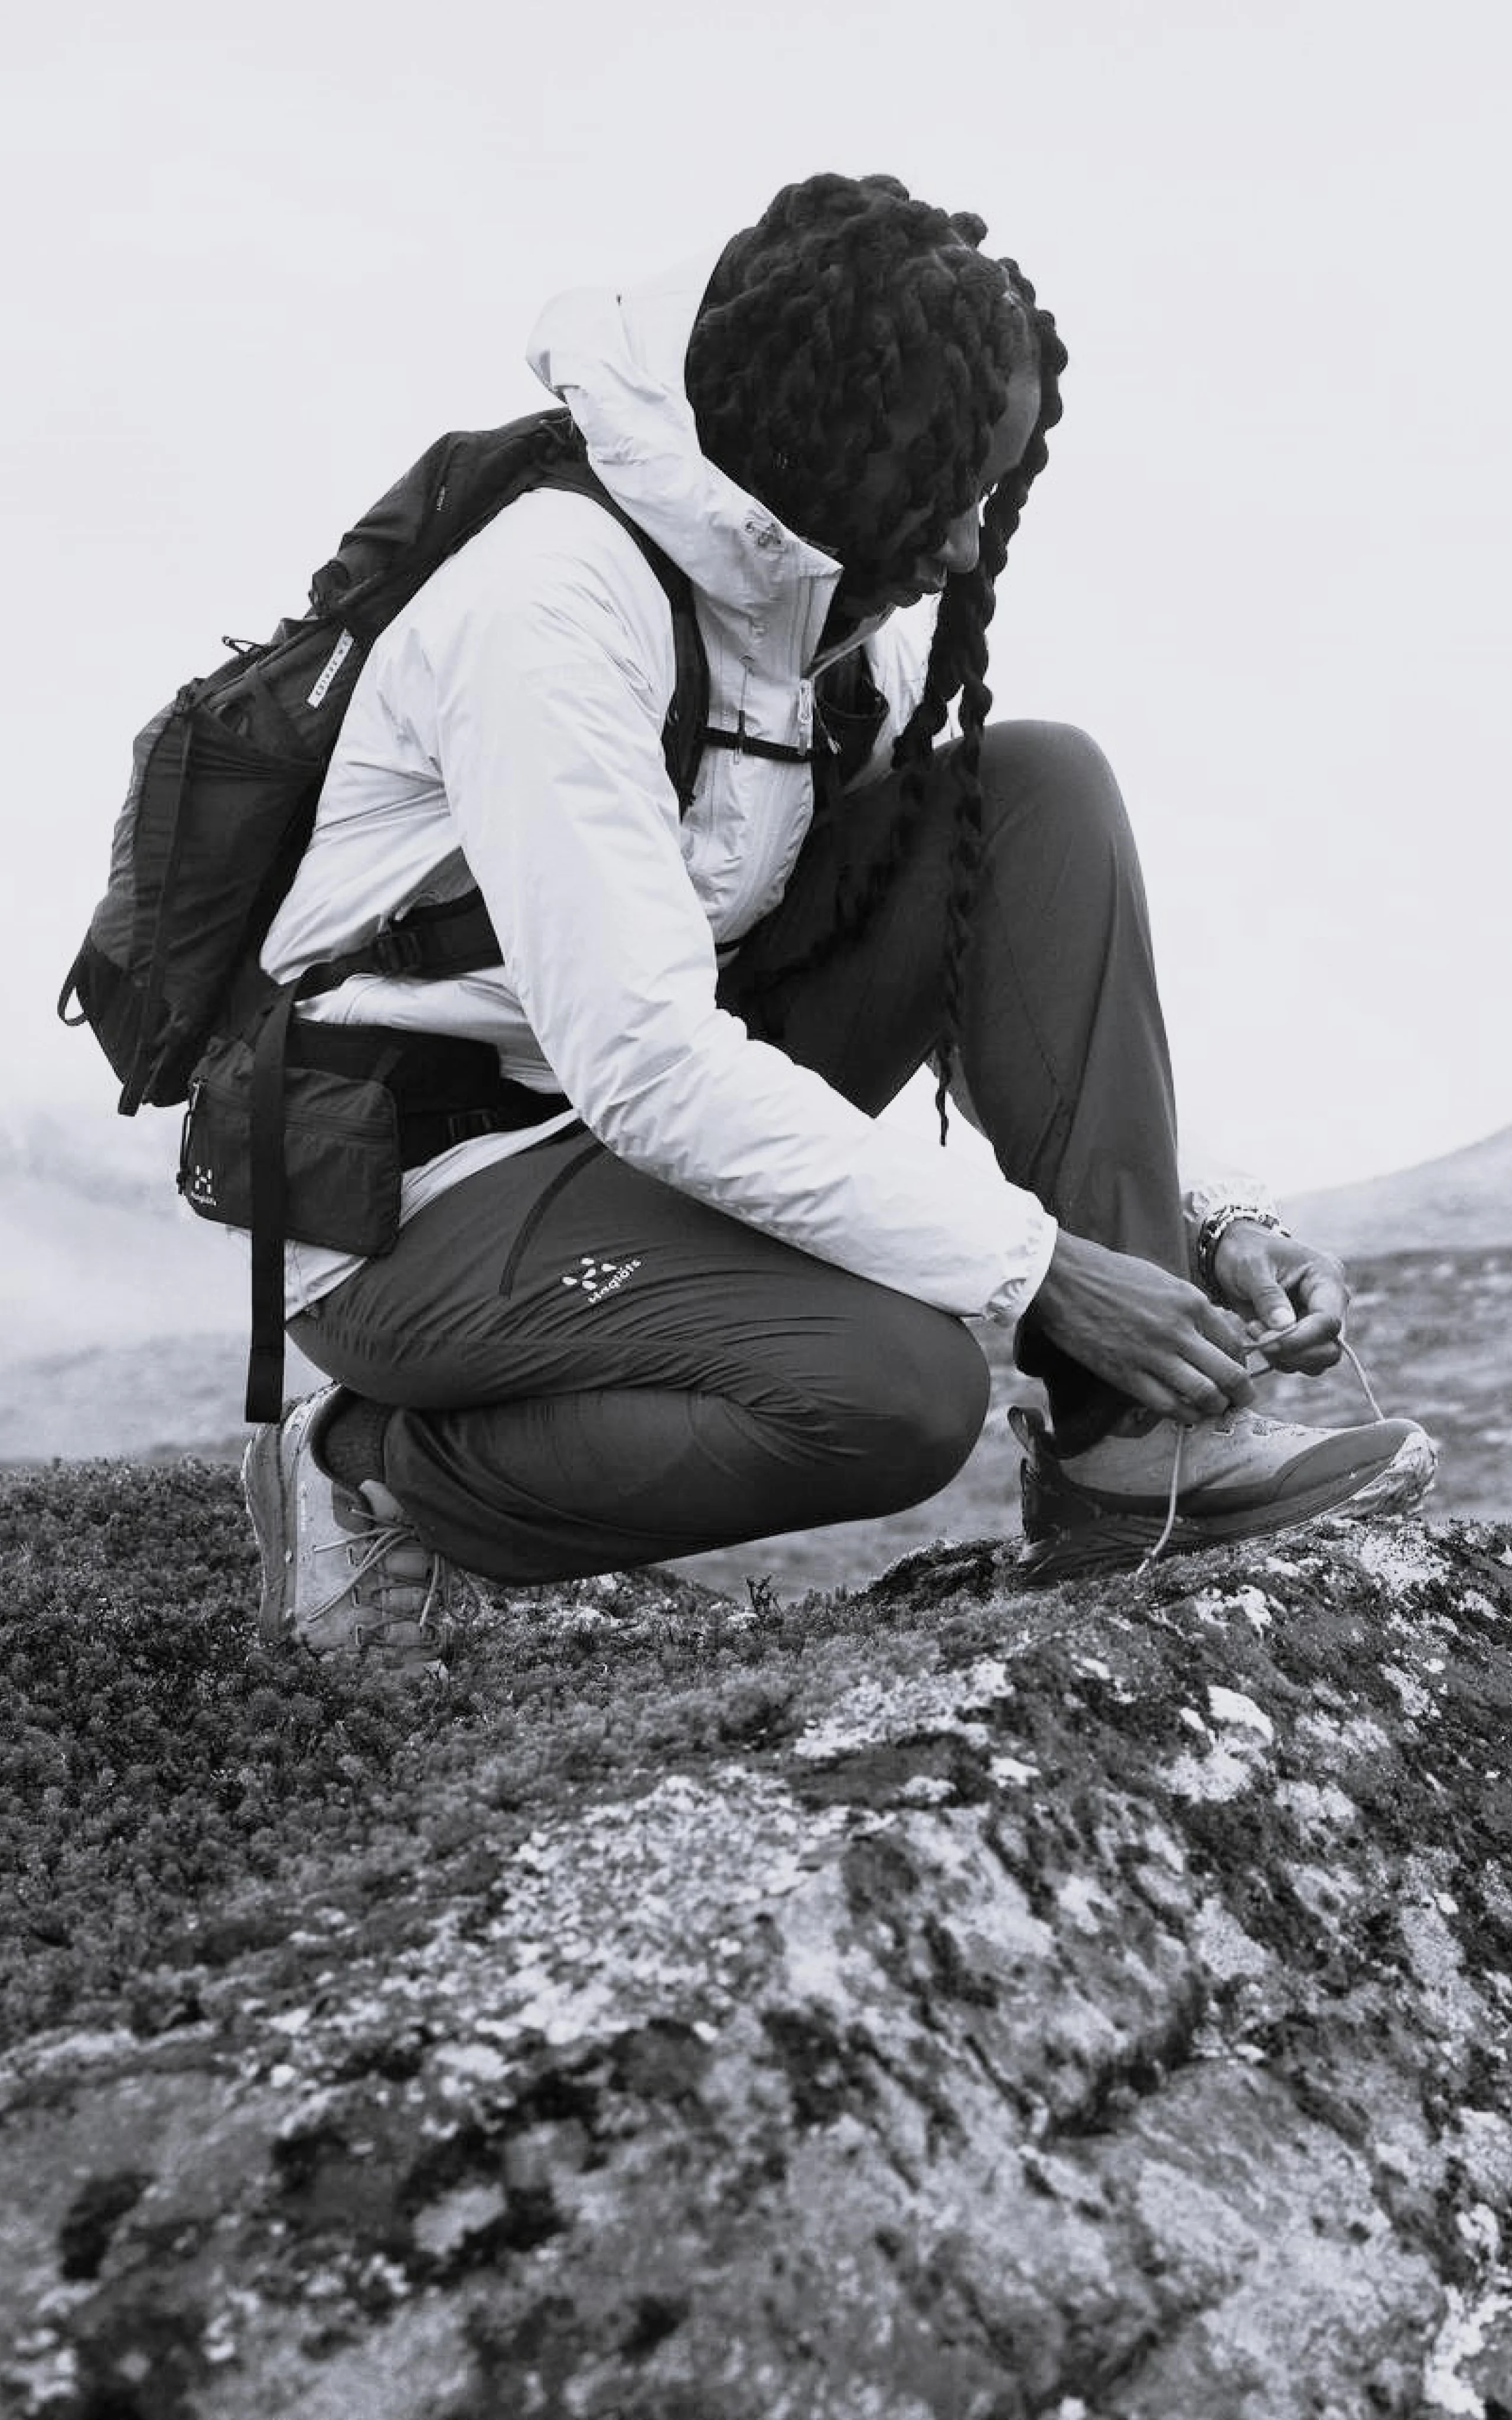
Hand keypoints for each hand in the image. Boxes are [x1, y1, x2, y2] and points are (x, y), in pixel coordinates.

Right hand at [1032, 1231, 1256, 1425]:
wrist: (1065, 1279)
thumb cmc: (1111, 1275)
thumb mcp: (1163, 1280)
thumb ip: (1189, 1307)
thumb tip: (1208, 1333)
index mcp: (1191, 1303)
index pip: (1234, 1344)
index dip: (1242, 1366)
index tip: (1237, 1374)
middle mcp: (1179, 1330)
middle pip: (1228, 1374)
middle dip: (1241, 1394)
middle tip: (1239, 1402)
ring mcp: (1153, 1354)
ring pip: (1203, 1394)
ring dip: (1214, 1408)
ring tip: (1212, 1410)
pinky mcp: (1126, 1374)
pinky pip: (1167, 1405)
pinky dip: (1183, 1415)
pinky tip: (1185, 1414)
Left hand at [1209, 1222, 1347, 1374]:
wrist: (1234, 1255)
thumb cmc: (1245, 1252)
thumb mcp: (1251, 1267)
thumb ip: (1268, 1296)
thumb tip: (1285, 1327)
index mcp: (1326, 1278)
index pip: (1329, 1321)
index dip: (1301, 1339)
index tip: (1266, 1342)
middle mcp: (1330, 1303)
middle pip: (1330, 1348)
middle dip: (1293, 1352)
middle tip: (1257, 1335)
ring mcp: (1318, 1321)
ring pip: (1316, 1361)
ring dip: (1283, 1356)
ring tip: (1253, 1329)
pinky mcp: (1304, 1335)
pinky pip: (1299, 1361)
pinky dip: (1277, 1357)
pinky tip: (1257, 1333)